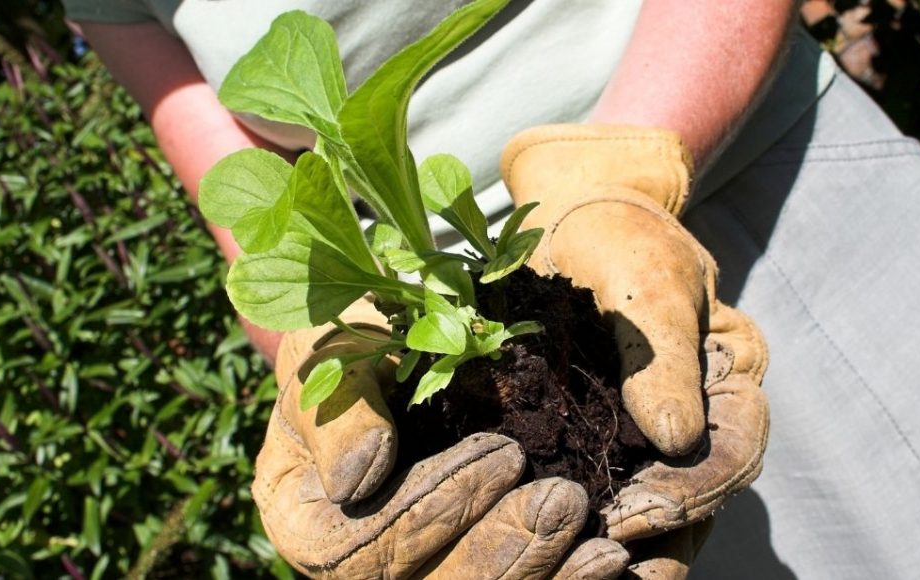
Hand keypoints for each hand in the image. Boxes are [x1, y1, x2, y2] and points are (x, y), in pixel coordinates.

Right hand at [252, 299, 632, 578]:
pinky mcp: (474, 568)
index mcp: (308, 524)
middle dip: (498, 553)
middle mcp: (360, 568)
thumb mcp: (335, 354)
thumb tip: (359, 481)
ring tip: (603, 548)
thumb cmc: (358, 343)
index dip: (430, 511)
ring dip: (539, 579)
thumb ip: (340, 412)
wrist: (397, 349)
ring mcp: (419, 574)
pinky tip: (611, 565)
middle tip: (564, 502)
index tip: (503, 454)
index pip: (355, 552)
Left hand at [501, 124, 769, 572]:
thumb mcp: (649, 284)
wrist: (575, 224)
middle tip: (599, 551)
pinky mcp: (598, 440)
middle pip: (698, 497)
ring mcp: (649, 434)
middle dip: (656, 534)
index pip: (734, 452)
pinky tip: (555, 548)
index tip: (635, 514)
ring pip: (655, 507)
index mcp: (730, 379)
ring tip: (574, 567)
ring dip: (619, 542)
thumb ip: (666, 358)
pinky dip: (583, 523)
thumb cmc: (623, 242)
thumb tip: (677, 439)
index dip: (694, 493)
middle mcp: (700, 416)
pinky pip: (601, 489)